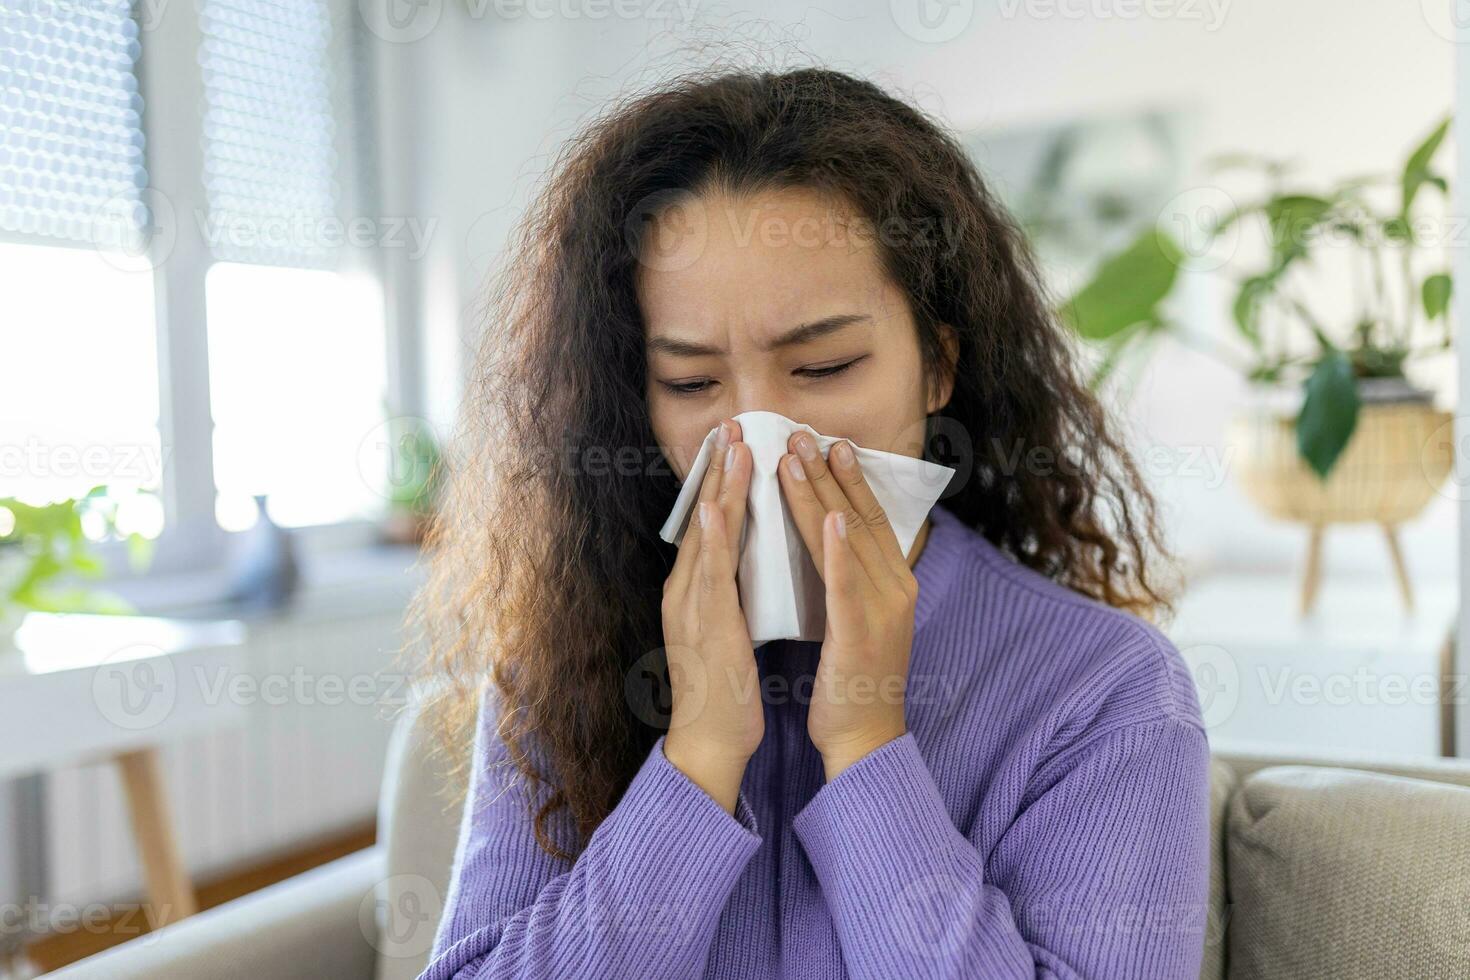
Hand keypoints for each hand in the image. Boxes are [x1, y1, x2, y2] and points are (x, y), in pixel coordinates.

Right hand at [660, 419, 762, 812]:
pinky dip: (711, 536)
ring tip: (731, 445)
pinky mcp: (704, 625)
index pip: (710, 524)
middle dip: (717, 469)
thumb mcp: (727, 631)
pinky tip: (714, 505)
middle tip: (731, 423)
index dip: (721, 480)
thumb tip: (745, 562)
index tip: (735, 441)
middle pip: (702, 518)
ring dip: (718, 487)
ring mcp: (691, 605)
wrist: (710, 744)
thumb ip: (730, 594)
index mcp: (695, 590)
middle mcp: (686, 590)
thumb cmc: (723, 692)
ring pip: (706, 535)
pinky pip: (709, 573)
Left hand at [777, 432, 914, 780]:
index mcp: (893, 585)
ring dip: (823, 494)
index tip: (827, 441)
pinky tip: (828, 516)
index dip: (848, 478)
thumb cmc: (852, 681)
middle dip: (830, 472)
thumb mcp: (856, 620)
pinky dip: (838, 548)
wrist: (863, 739)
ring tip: (797, 457)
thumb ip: (849, 580)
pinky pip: (848, 584)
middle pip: (859, 518)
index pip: (869, 519)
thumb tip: (830, 541)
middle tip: (802, 432)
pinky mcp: (861, 634)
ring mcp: (882, 611)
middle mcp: (895, 589)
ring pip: (847, 540)